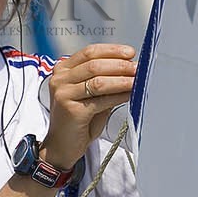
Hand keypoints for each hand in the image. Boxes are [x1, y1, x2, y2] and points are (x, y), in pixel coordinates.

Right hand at [40, 43, 136, 170]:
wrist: (63, 145)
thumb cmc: (80, 119)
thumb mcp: (91, 94)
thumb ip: (105, 80)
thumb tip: (130, 68)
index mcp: (63, 69)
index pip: (90, 52)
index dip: (112, 51)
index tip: (130, 53)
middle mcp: (60, 78)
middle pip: (95, 64)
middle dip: (120, 65)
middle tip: (137, 68)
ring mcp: (63, 93)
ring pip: (99, 80)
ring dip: (122, 79)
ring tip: (137, 80)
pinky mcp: (71, 109)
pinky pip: (101, 99)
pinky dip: (118, 96)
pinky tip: (129, 94)